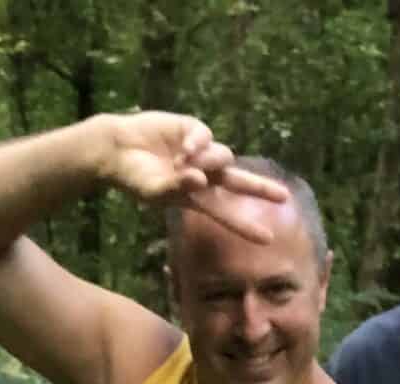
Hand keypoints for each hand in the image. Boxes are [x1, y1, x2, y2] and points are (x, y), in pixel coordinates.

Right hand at [98, 113, 287, 240]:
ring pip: (221, 158)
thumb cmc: (133, 178)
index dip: (245, 226)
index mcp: (196, 196)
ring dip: (208, 163)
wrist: (116, 150)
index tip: (268, 239)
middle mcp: (203, 174)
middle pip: (238, 181)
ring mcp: (199, 151)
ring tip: (182, 164)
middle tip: (283, 198)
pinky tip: (184, 151)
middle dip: (260, 188)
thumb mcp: (154, 192)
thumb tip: (200, 179)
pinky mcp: (191, 128)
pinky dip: (198, 146)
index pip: (226, 213)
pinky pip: (206, 137)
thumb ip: (177, 188)